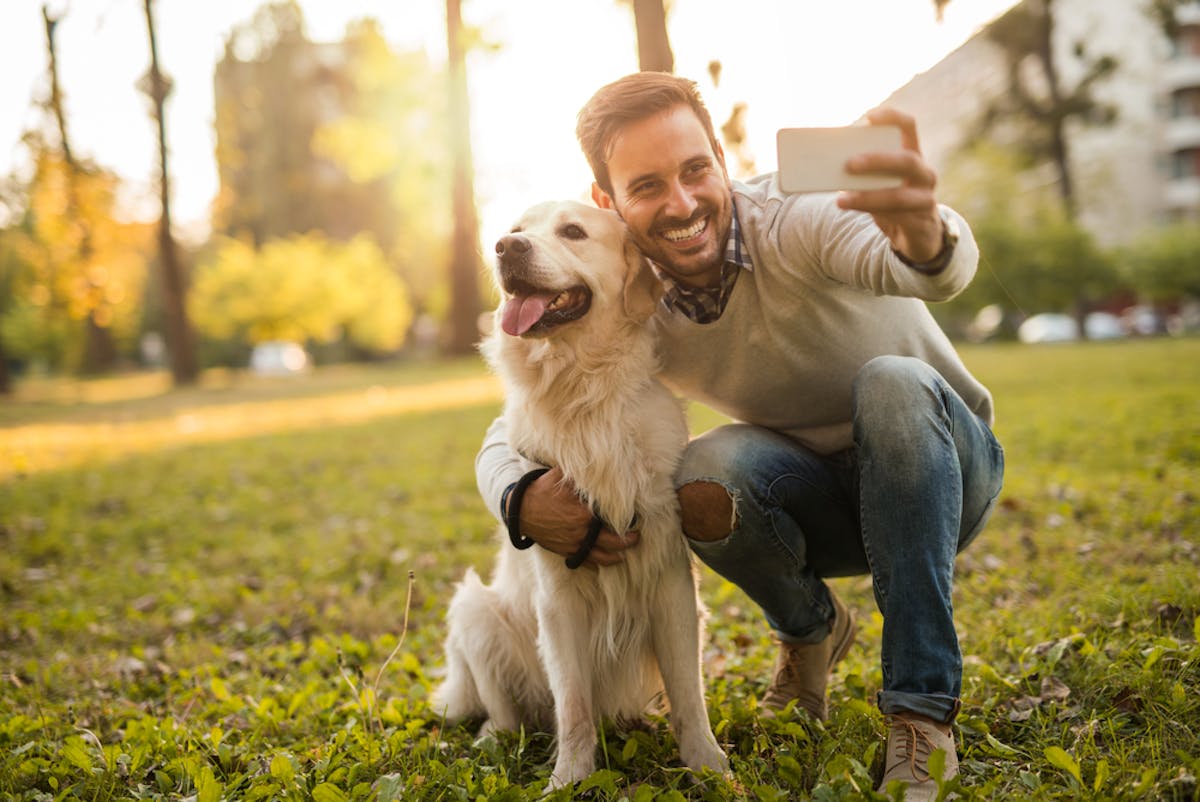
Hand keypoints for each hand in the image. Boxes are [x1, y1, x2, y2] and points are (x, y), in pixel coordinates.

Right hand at [519, 466, 639, 566]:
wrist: (521, 510)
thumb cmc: (543, 490)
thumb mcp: (562, 476)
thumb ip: (581, 475)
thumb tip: (599, 465)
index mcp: (585, 514)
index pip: (614, 520)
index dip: (628, 521)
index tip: (637, 519)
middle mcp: (582, 532)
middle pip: (614, 542)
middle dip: (628, 541)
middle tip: (636, 537)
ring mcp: (574, 544)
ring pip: (602, 557)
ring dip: (616, 557)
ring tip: (624, 554)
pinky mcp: (565, 552)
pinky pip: (585, 562)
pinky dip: (596, 564)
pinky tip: (603, 561)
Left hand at [836, 107, 943, 263]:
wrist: (913, 234)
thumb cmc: (890, 200)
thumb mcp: (878, 182)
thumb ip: (862, 171)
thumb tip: (826, 164)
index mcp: (912, 154)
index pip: (908, 127)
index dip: (892, 118)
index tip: (869, 116)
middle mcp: (924, 173)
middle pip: (907, 160)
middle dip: (877, 161)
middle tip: (849, 164)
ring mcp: (926, 198)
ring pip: (898, 196)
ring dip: (867, 197)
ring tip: (841, 199)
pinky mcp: (921, 223)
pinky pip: (896, 217)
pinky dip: (871, 212)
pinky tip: (852, 208)